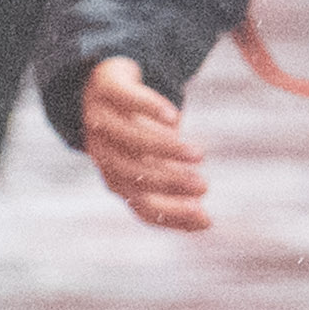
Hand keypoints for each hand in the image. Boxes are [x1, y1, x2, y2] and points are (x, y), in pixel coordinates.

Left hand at [79, 54, 213, 235]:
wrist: (107, 85)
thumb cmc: (138, 133)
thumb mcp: (157, 165)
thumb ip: (177, 192)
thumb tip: (206, 225)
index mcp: (117, 177)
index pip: (141, 205)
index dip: (171, 213)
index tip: (204, 215)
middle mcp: (104, 153)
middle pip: (132, 174)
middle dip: (170, 183)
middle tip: (203, 185)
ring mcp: (102, 119)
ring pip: (131, 139)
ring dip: (166, 149)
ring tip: (199, 155)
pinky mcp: (108, 88)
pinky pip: (126, 100)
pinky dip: (150, 109)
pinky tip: (174, 118)